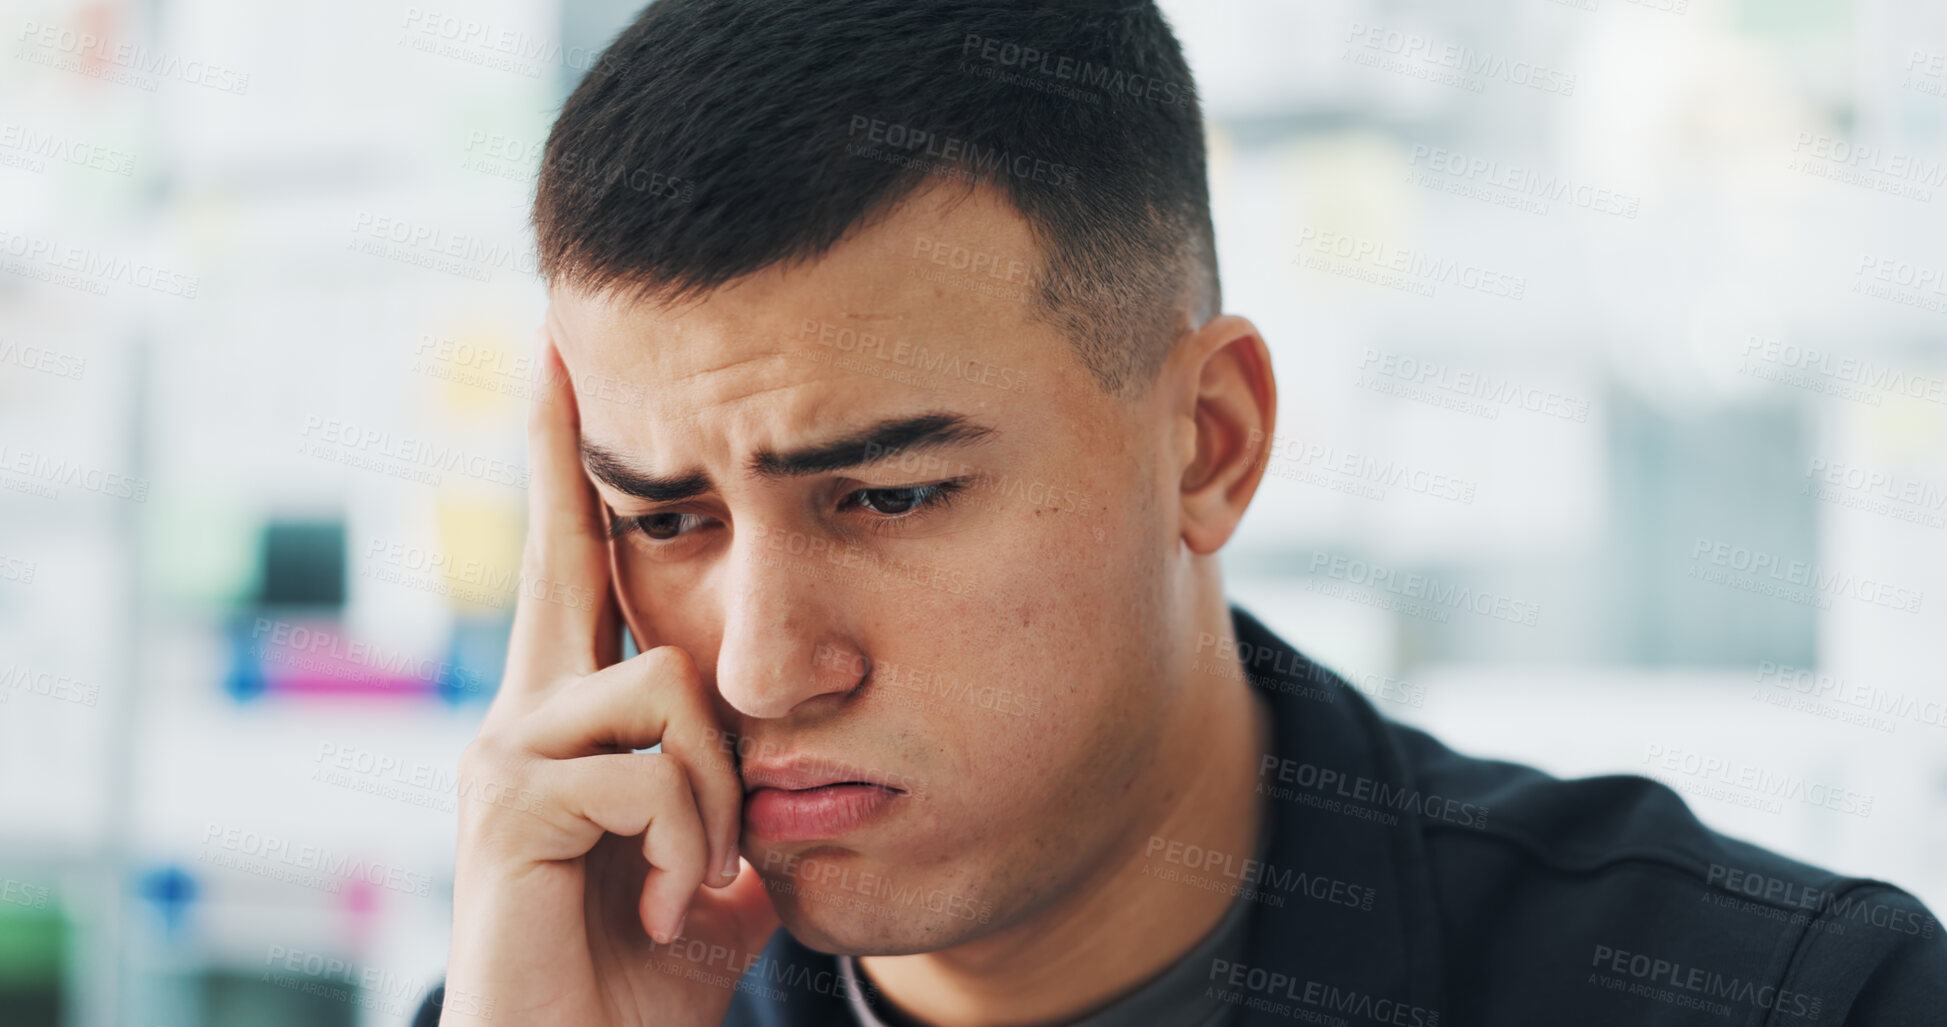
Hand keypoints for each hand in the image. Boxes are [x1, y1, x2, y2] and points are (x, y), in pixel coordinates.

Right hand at [439, 327, 779, 1025]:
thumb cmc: (629, 993)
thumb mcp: (707, 889)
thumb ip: (729, 830)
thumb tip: (778, 827)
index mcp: (572, 728)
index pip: (576, 575)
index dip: (570, 477)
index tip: (563, 368)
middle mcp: (520, 721)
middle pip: (568, 555)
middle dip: (564, 451)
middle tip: (563, 346)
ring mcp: (506, 759)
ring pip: (667, 690)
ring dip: (717, 798)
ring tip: (699, 878)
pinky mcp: (510, 808)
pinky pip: (652, 772)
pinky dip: (695, 848)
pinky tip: (677, 905)